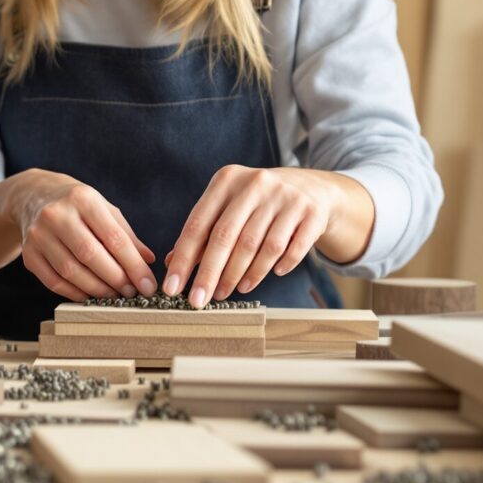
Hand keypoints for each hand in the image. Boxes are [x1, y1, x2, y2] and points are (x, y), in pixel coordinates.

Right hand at [5, 169, 155, 301]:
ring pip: (71, 271)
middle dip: (116, 279)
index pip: (113, 237)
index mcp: (83, 199)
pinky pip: (53, 281)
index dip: (134, 265)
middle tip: (132, 293)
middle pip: (90, 255)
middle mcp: (57, 214)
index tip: (148, 285)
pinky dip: (75, 293)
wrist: (33, 196)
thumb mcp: (104, 209)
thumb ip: (126, 235)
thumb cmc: (77, 205)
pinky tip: (90, 295)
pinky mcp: (28, 252)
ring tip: (114, 295)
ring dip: (97, 289)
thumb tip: (148, 261)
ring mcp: (38, 234)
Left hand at [162, 165, 334, 304]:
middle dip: (209, 274)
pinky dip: (280, 266)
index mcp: (227, 180)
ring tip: (230, 291)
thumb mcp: (229, 207)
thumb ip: (203, 232)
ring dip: (242, 275)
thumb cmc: (257, 203)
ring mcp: (286, 197)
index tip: (172, 288)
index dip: (183, 259)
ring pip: (259, 246)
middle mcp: (255, 184)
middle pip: (226, 237)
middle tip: (198, 302)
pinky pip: (292, 249)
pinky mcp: (311, 212)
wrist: (310, 188)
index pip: (199, 224)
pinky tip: (272, 276)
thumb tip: (172, 263)